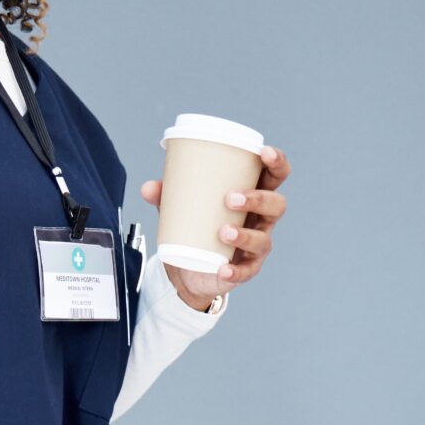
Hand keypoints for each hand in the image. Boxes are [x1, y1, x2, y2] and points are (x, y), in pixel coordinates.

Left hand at [140, 143, 289, 310]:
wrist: (190, 267)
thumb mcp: (181, 206)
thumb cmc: (197, 225)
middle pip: (276, 205)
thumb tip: (148, 187)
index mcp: (253, 194)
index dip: (276, 162)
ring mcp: (256, 246)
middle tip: (230, 197)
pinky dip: (235, 271)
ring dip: (245, 234)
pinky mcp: (246, 269)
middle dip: (257, 199)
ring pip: (263, 239)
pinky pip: (246, 271)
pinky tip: (223, 268)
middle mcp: (262, 219)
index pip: (276, 175)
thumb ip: (166, 195)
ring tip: (222, 232)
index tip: (263, 152)